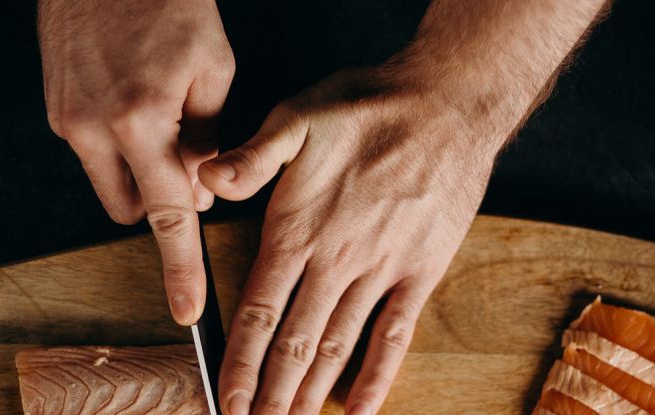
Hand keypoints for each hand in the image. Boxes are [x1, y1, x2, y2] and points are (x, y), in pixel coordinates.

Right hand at [39, 0, 234, 324]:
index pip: (167, 216)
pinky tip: (136, 104)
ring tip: (160, 121)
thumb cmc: (169, 6)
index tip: (188, 309)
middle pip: (133, 210)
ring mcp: (68, 121)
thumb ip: (209, 141)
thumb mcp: (214, 70)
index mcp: (141, 121)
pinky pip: (94, 154)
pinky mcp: (56, 110)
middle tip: (187, 159)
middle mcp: (94, 129)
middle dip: (164, 202)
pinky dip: (121, 147)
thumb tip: (202, 190)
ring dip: (140, 175)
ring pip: (111, 186)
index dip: (180, 267)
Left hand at [199, 66, 504, 413]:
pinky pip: (397, 334)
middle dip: (272, 393)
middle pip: (294, 343)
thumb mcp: (297, 116)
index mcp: (298, 231)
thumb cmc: (369, 107)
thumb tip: (207, 180)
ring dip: (313, 392)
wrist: (447, 105)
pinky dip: (379, 375)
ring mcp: (382, 271)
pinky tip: (364, 407)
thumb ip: (251, 158)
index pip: (258, 313)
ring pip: (338, 347)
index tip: (227, 402)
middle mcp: (336, 261)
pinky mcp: (421, 270)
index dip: (240, 363)